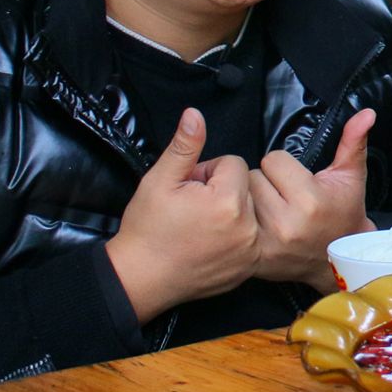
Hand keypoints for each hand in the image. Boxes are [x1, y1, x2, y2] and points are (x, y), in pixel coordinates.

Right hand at [106, 108, 259, 322]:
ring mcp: (249, 252)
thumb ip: (184, 146)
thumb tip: (195, 114)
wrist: (141, 278)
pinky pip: (251, 239)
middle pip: (245, 188)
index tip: (189, 188)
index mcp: (228, 202)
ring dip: (230, 213)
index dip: (208, 171)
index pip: (234, 164)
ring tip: (200, 224)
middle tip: (192, 206)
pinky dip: (235, 237)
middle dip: (221, 190)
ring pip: (249, 212)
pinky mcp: (248, 268)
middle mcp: (247, 228)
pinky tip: (209, 243)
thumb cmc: (147, 229)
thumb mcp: (159, 180)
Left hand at [248, 108, 376, 290]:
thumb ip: (353, 142)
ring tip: (274, 209)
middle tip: (285, 196)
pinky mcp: (255, 256)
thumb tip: (366, 113)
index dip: (286, 167)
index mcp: (311, 200)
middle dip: (268, 182)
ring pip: (242, 197)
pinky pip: (236, 222)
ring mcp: (268, 243)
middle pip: (254, 177)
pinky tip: (262, 225)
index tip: (298, 181)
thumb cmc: (344, 215)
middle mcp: (287, 223)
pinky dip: (245, 220)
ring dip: (254, 199)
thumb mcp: (352, 178)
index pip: (274, 159)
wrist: (339, 262)